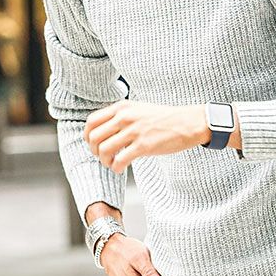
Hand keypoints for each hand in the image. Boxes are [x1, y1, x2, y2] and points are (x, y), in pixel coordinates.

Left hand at [83, 100, 207, 173]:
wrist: (187, 122)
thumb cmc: (164, 118)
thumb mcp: (139, 108)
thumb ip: (121, 115)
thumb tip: (104, 129)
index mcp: (122, 107)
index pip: (92, 121)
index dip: (88, 136)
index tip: (93, 144)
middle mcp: (125, 117)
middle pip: (94, 137)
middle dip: (94, 151)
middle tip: (103, 156)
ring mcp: (134, 131)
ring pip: (104, 150)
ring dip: (105, 161)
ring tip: (113, 164)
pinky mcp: (143, 146)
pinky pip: (120, 160)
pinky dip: (116, 168)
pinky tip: (121, 168)